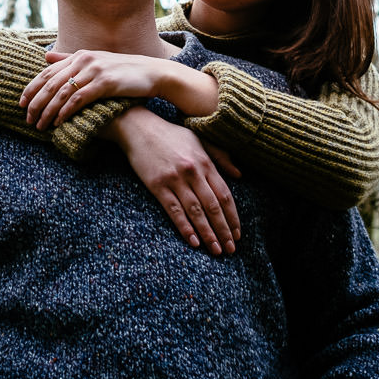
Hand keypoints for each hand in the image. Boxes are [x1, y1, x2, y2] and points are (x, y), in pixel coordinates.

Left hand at [20, 50, 169, 129]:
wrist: (152, 73)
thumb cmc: (123, 71)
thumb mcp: (94, 61)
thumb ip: (69, 59)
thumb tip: (45, 56)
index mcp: (79, 55)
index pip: (47, 72)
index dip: (31, 88)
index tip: (21, 103)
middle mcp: (84, 60)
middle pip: (50, 83)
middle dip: (35, 102)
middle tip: (27, 119)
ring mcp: (94, 70)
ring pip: (61, 92)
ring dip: (47, 111)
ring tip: (40, 125)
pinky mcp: (104, 83)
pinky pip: (78, 99)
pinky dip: (65, 111)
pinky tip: (58, 122)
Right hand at [108, 107, 241, 255]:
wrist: (139, 128)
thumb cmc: (171, 134)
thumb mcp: (199, 140)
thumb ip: (220, 157)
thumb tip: (239, 175)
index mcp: (205, 162)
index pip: (224, 195)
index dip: (233, 217)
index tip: (238, 234)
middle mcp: (193, 172)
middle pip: (213, 207)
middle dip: (224, 230)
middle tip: (231, 249)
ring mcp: (175, 179)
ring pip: (196, 212)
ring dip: (208, 234)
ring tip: (216, 250)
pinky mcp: (157, 186)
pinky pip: (174, 211)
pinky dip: (185, 228)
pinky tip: (193, 241)